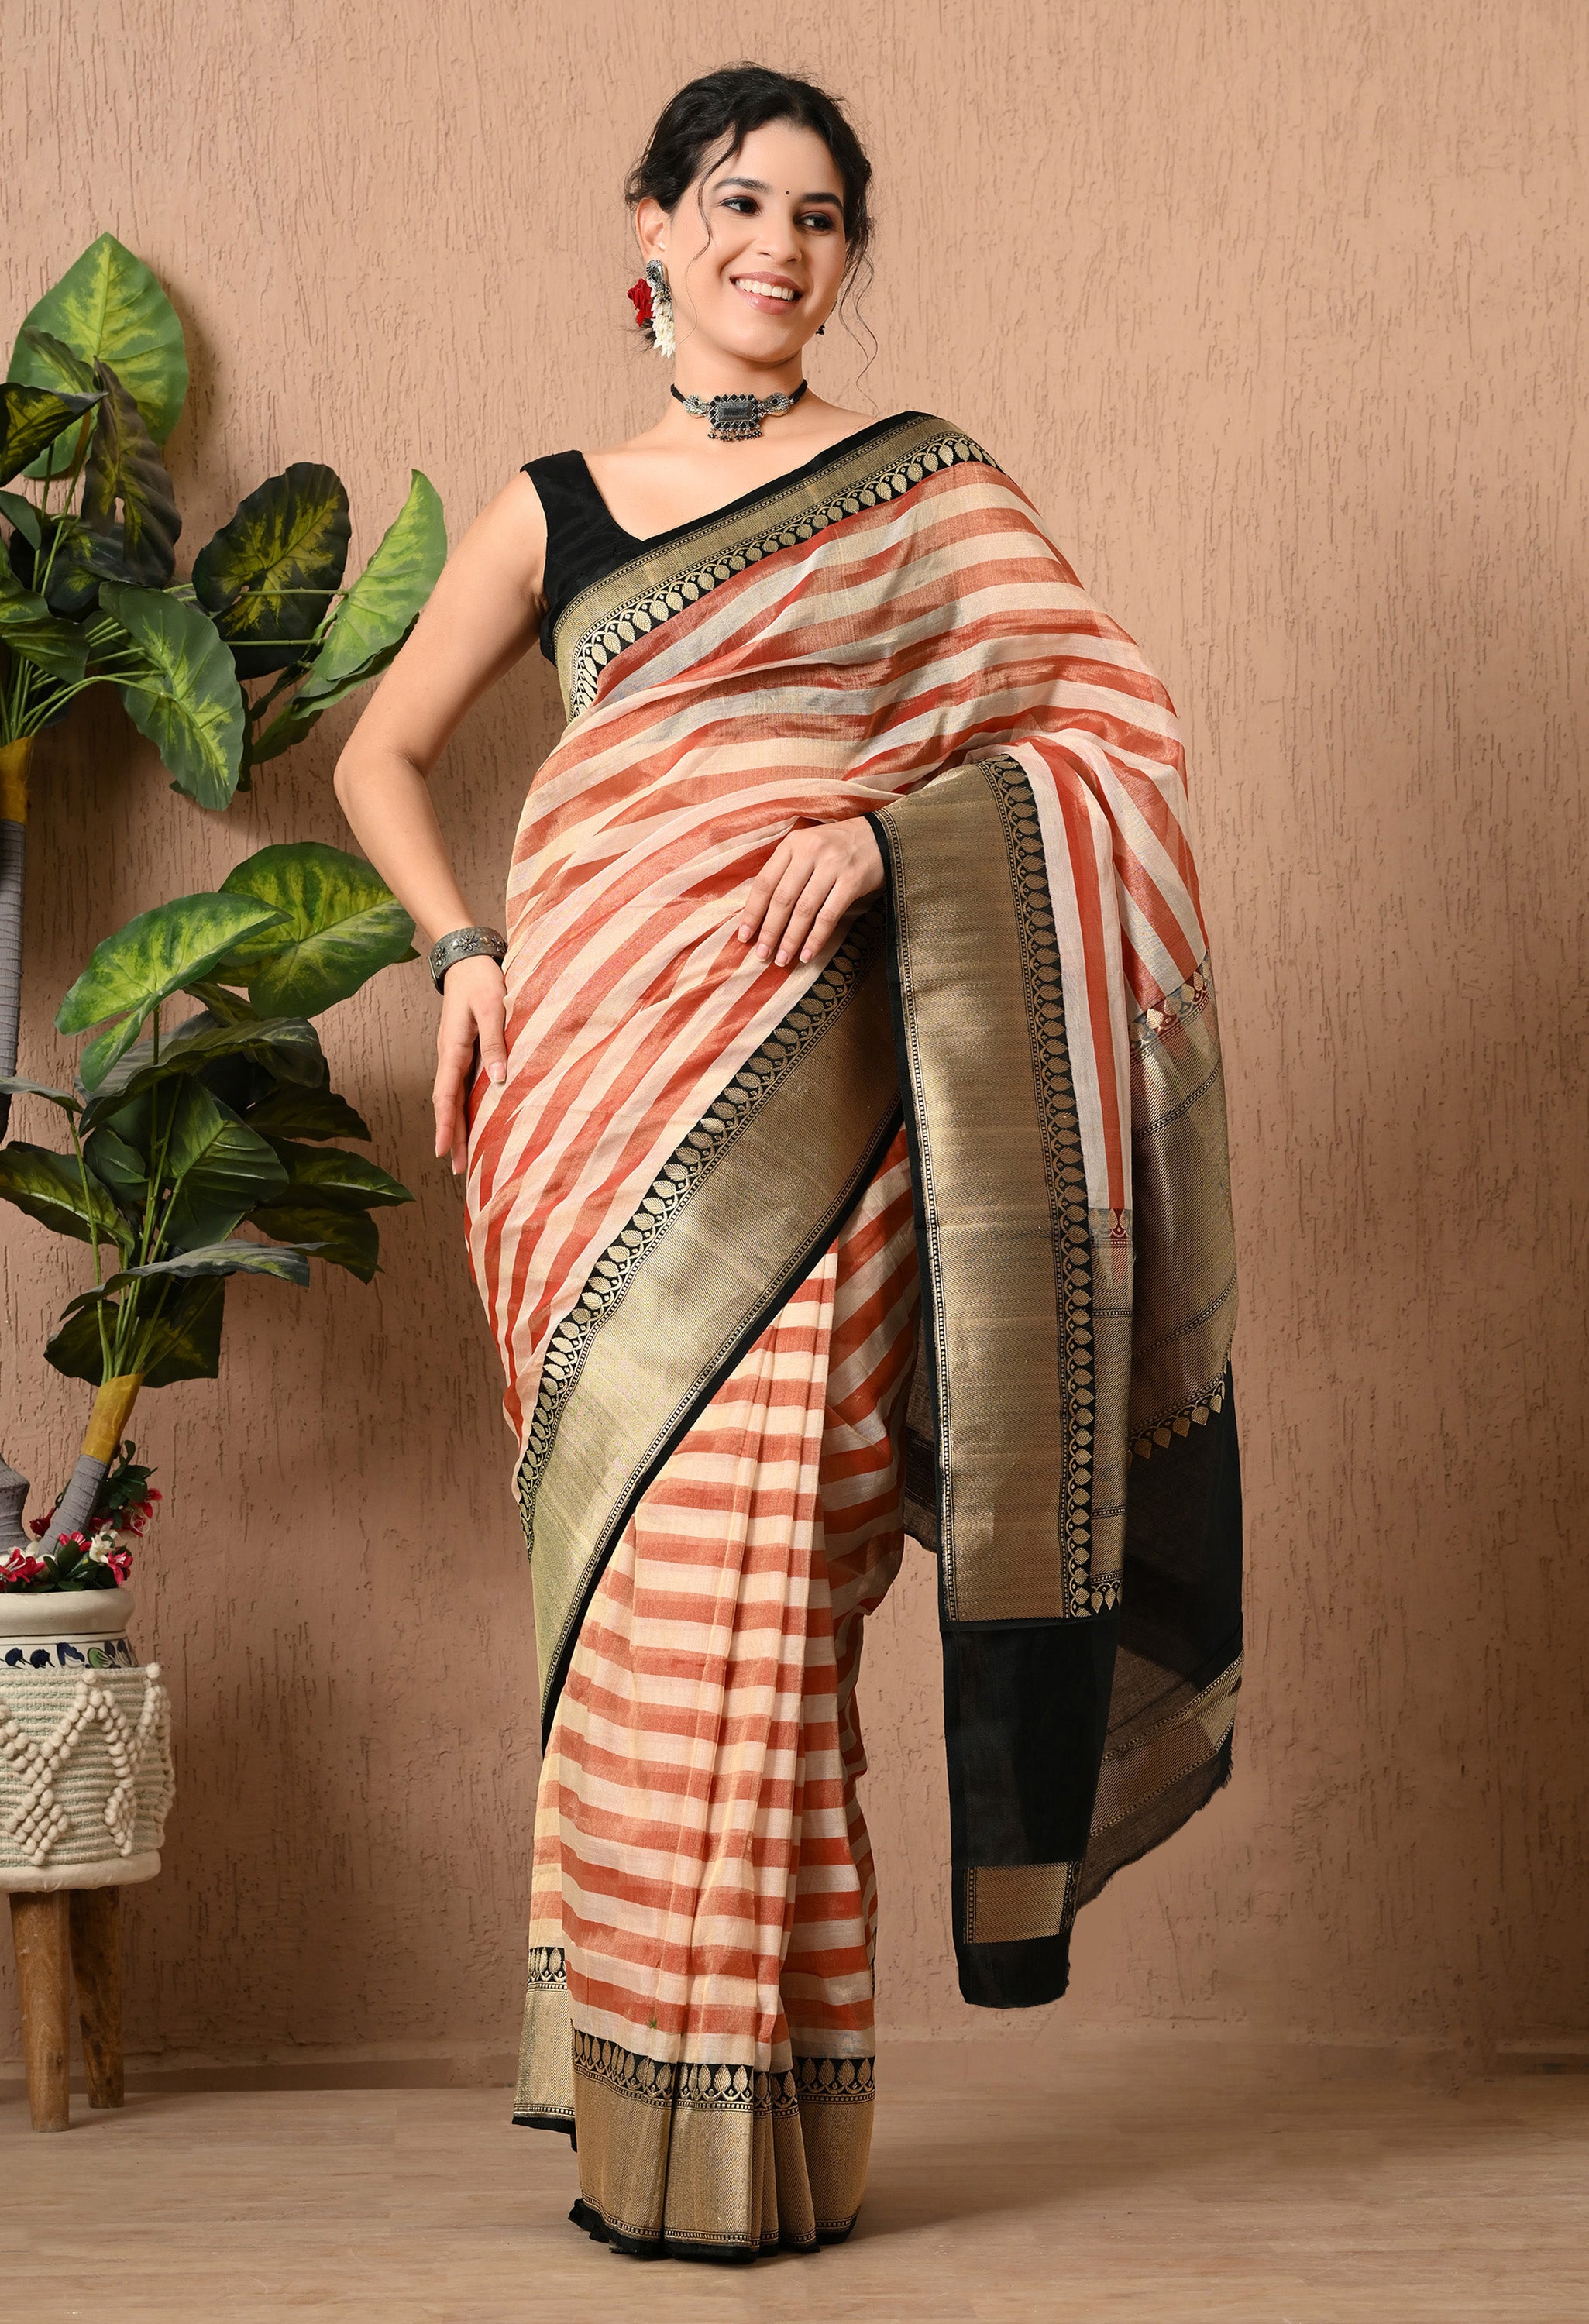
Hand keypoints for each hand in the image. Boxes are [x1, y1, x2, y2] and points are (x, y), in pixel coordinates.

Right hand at [433, 955, 506, 1175]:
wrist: (467, 959)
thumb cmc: (481, 980)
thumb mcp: (491, 1008)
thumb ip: (495, 1042)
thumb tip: (498, 1080)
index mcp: (453, 1048)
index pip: (446, 1095)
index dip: (446, 1125)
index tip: (444, 1152)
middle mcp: (449, 1056)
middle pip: (447, 1103)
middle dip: (451, 1136)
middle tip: (456, 1169)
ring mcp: (454, 1054)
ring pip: (452, 1097)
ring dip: (456, 1126)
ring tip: (461, 1155)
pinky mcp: (463, 1050)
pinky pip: (460, 1086)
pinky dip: (462, 1108)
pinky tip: (470, 1121)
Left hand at [736, 819, 883, 967]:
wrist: (881, 837)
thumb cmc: (836, 848)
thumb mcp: (807, 848)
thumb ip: (785, 871)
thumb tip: (761, 913)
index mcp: (792, 844)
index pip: (765, 882)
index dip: (752, 912)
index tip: (744, 936)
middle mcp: (810, 852)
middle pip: (783, 899)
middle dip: (770, 931)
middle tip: (762, 955)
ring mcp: (832, 866)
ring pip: (804, 910)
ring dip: (791, 939)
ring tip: (782, 960)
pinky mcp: (852, 881)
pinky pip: (829, 916)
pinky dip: (816, 938)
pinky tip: (807, 954)